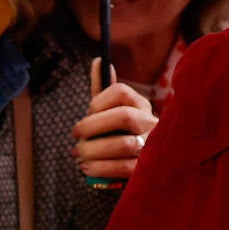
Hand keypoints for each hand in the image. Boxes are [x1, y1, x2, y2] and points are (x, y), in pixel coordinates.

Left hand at [71, 59, 157, 179]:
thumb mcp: (109, 109)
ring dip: (94, 150)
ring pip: (124, 145)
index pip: (121, 92)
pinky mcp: (146, 168)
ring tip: (80, 155)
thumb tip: (99, 61)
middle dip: (93, 126)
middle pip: (124, 117)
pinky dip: (100, 168)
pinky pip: (125, 168)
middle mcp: (151, 122)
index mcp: (140, 104)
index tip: (86, 112)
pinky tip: (87, 167)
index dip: (98, 102)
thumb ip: (102, 88)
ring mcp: (152, 145)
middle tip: (76, 135)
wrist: (137, 163)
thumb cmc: (118, 132)